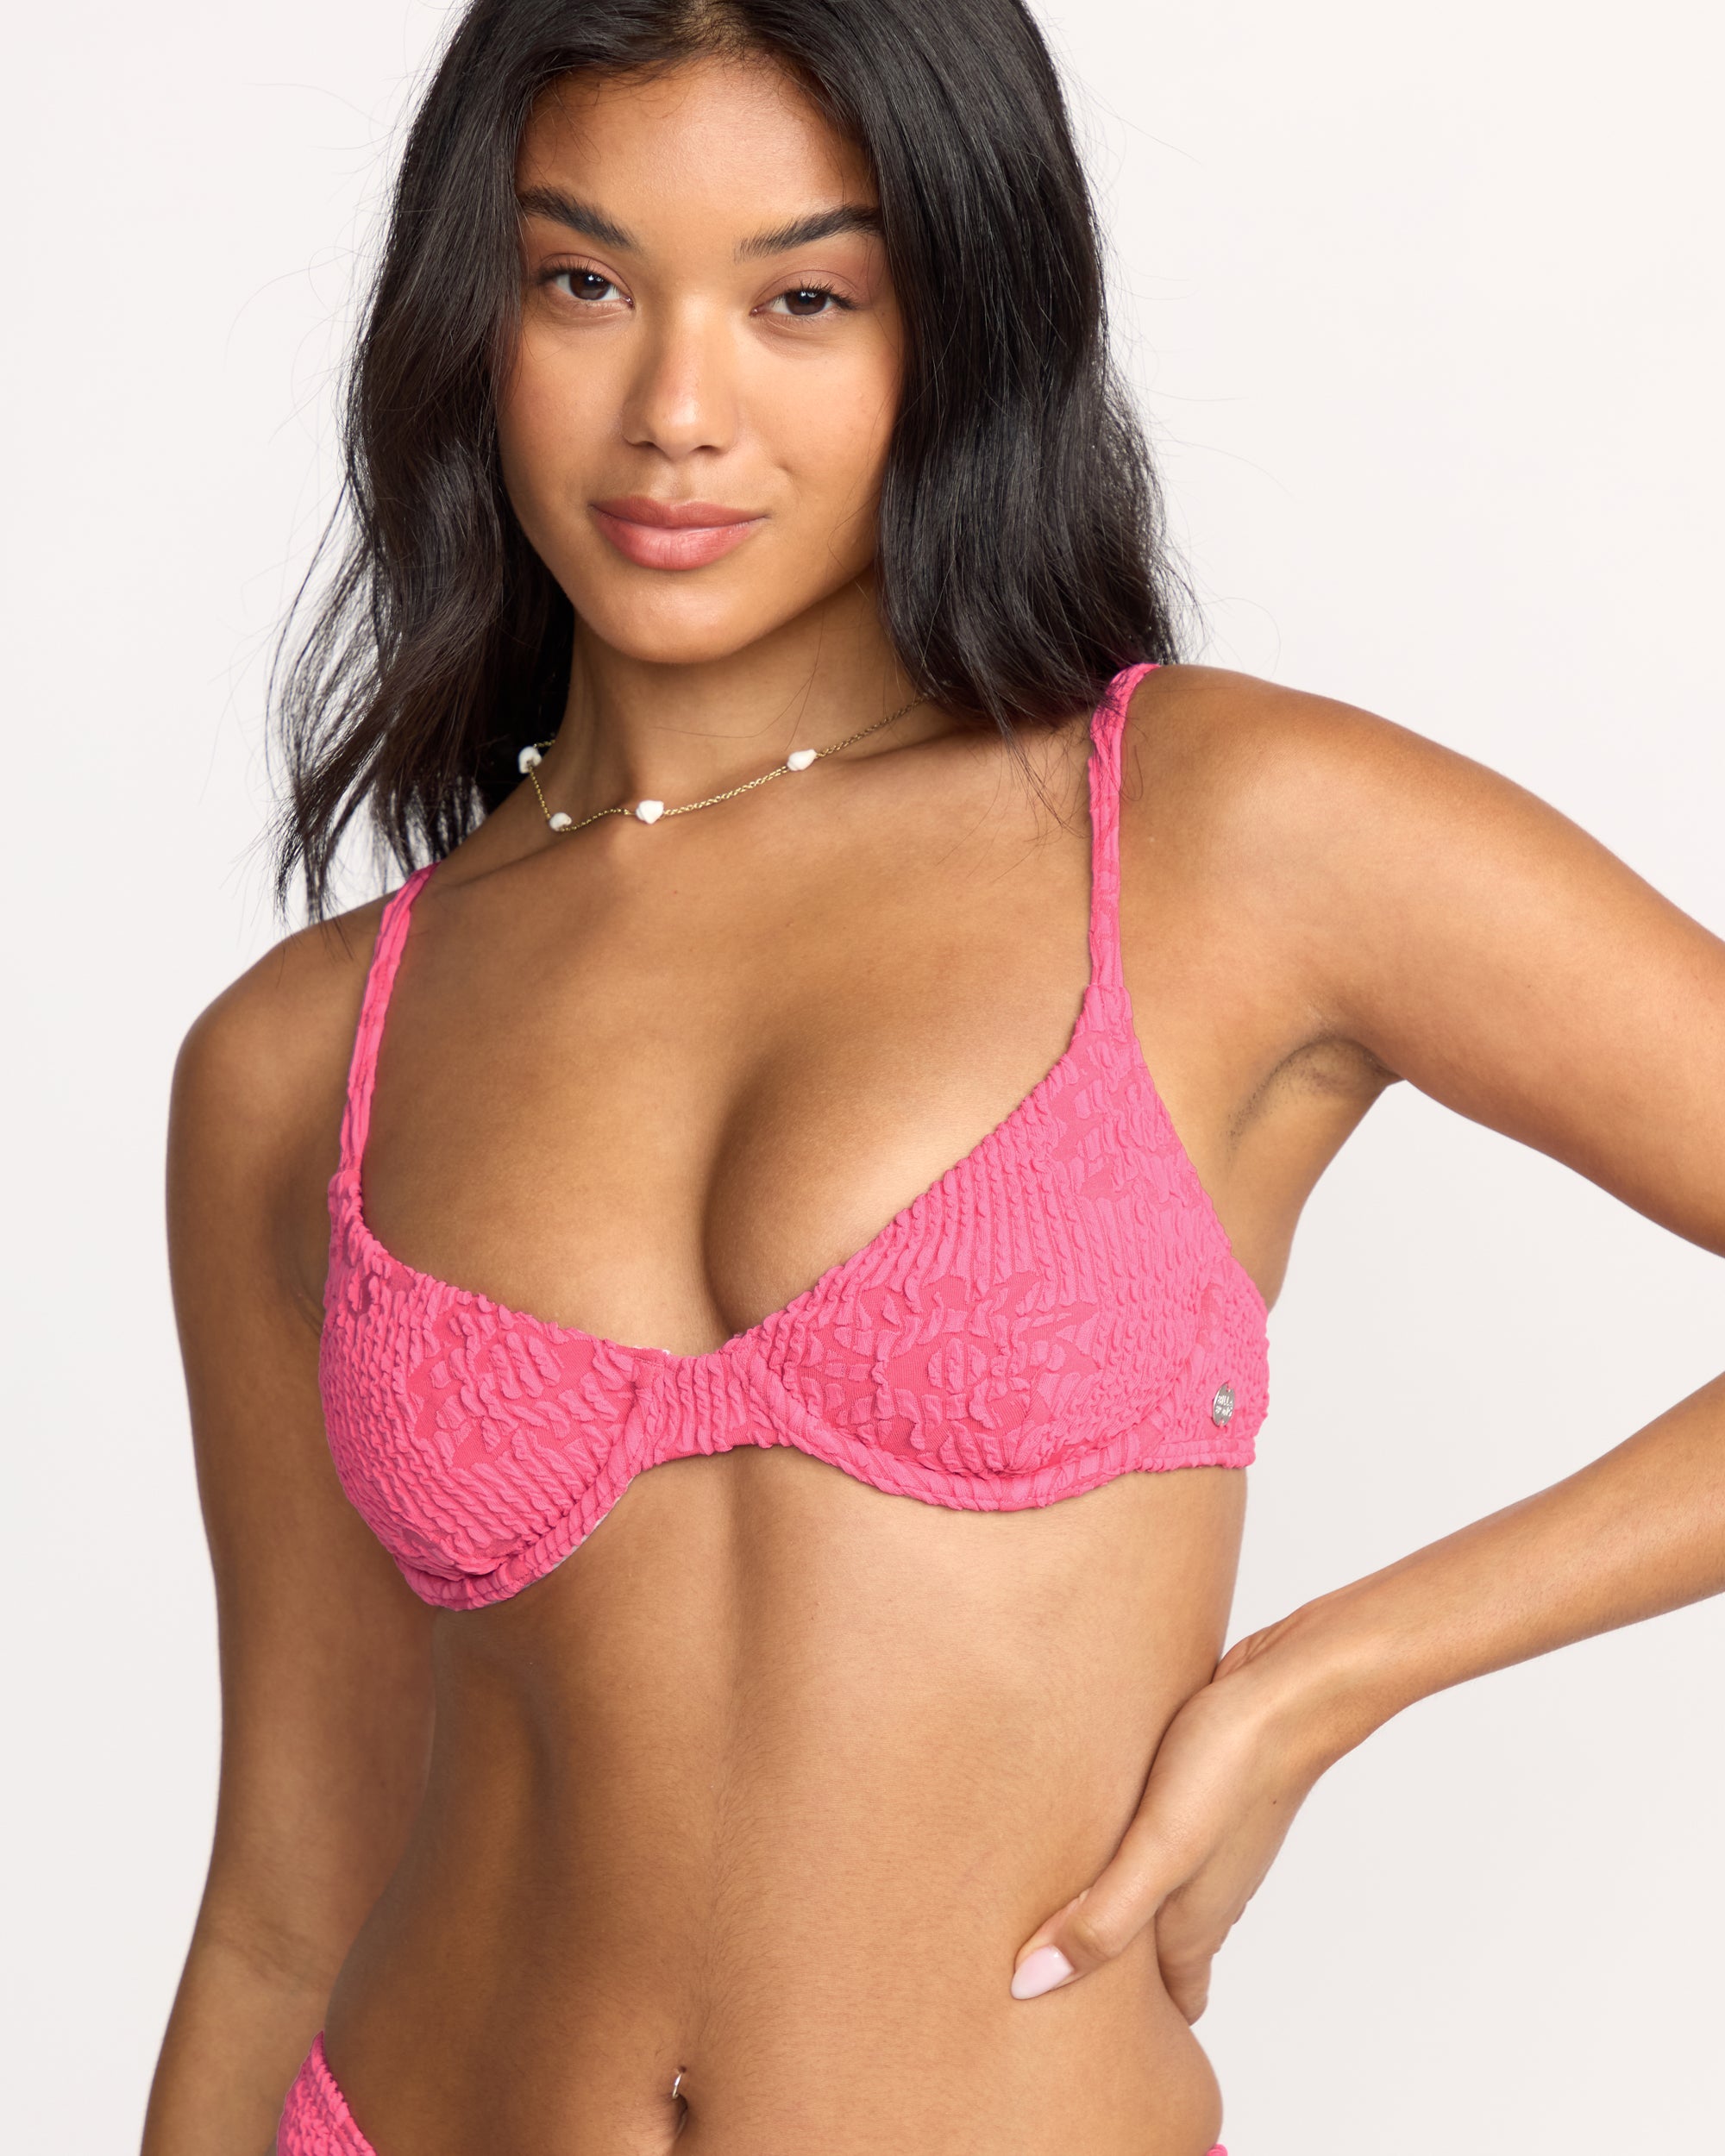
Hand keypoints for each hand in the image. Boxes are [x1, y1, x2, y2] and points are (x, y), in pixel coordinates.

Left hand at [1008, 1633, 1331, 2020]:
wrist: (1289, 1685)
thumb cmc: (1233, 1767)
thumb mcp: (1157, 1851)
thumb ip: (1101, 1921)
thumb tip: (1032, 1984)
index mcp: (1195, 1921)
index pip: (1173, 2002)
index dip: (1132, 2029)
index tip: (1080, 2037)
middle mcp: (1204, 1889)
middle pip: (1160, 1953)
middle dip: (1113, 1971)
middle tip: (1047, 1974)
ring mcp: (1205, 1840)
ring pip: (1158, 1892)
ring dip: (1114, 1905)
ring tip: (1054, 1904)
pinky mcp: (1197, 1791)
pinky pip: (1157, 1838)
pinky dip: (1123, 1850)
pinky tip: (1090, 1826)